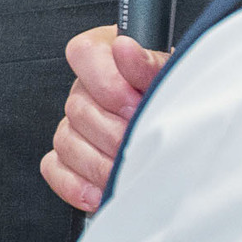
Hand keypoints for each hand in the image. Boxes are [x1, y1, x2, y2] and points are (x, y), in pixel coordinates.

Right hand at [38, 25, 168, 212]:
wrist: (186, 126)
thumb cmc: (178, 96)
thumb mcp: (174, 74)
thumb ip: (152, 63)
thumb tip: (127, 51)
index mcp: (109, 56)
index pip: (83, 54)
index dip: (107, 82)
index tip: (134, 104)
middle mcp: (87, 88)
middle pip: (77, 106)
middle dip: (112, 132)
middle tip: (139, 142)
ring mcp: (75, 124)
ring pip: (66, 140)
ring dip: (99, 163)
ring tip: (128, 170)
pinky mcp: (69, 157)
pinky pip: (54, 168)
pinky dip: (75, 183)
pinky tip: (101, 190)